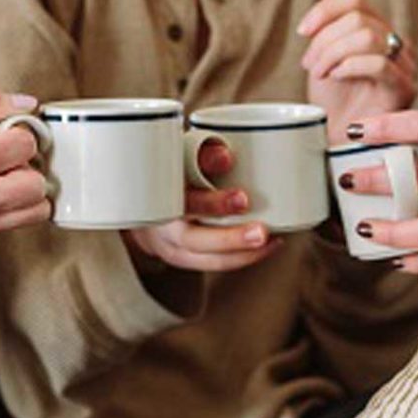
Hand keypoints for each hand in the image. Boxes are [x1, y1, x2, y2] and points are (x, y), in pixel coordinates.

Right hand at [0, 88, 52, 242]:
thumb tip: (26, 104)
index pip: (25, 146)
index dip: (18, 130)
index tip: (2, 128)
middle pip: (38, 185)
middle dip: (26, 162)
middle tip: (3, 150)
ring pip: (34, 210)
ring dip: (24, 187)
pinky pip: (14, 222)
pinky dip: (10, 204)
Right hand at [123, 138, 280, 271]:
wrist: (144, 201)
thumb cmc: (168, 174)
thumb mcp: (180, 156)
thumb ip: (204, 154)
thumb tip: (227, 157)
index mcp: (161, 198)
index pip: (185, 204)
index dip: (214, 203)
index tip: (243, 198)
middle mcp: (164, 228)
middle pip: (196, 240)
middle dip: (231, 239)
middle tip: (262, 232)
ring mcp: (173, 248)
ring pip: (208, 259)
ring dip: (243, 253)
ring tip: (273, 241)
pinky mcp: (186, 260)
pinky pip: (215, 264)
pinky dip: (243, 258)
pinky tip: (268, 246)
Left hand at [298, 0, 416, 137]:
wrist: (338, 142)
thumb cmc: (334, 101)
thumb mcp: (325, 52)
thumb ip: (333, 16)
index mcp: (379, 31)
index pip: (354, 0)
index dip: (324, 10)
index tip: (302, 32)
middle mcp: (397, 44)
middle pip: (357, 19)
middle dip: (324, 40)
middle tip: (309, 65)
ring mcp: (404, 66)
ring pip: (366, 37)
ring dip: (332, 54)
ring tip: (320, 74)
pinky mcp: (404, 89)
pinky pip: (378, 63)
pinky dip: (349, 66)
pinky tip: (336, 78)